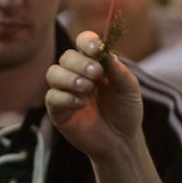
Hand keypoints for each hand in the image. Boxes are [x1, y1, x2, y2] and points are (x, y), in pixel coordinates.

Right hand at [46, 31, 143, 158]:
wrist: (122, 140)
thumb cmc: (126, 110)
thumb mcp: (129, 89)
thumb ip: (119, 71)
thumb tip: (107, 53)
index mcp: (95, 64)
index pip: (83, 43)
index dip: (87, 42)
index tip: (95, 49)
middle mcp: (77, 74)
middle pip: (67, 57)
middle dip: (80, 63)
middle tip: (96, 74)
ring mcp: (65, 91)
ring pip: (53, 73)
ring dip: (71, 78)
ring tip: (88, 89)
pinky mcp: (58, 110)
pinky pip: (52, 96)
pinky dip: (66, 97)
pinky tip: (81, 104)